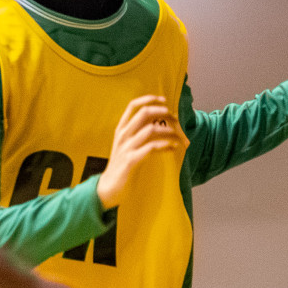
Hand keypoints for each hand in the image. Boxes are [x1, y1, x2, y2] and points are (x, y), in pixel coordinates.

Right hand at [96, 95, 184, 209]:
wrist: (108, 189)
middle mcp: (122, 135)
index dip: (149, 99)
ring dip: (170, 131)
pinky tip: (173, 148)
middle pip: (144, 113)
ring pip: (151, 129)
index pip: (133, 105)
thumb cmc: (123, 165)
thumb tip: (162, 122)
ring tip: (180, 138)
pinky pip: (151, 147)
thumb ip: (140, 133)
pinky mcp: (131, 160)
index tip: (164, 100)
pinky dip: (166, 145)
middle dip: (164, 113)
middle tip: (177, 120)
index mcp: (121, 129)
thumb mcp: (129, 145)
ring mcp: (126, 147)